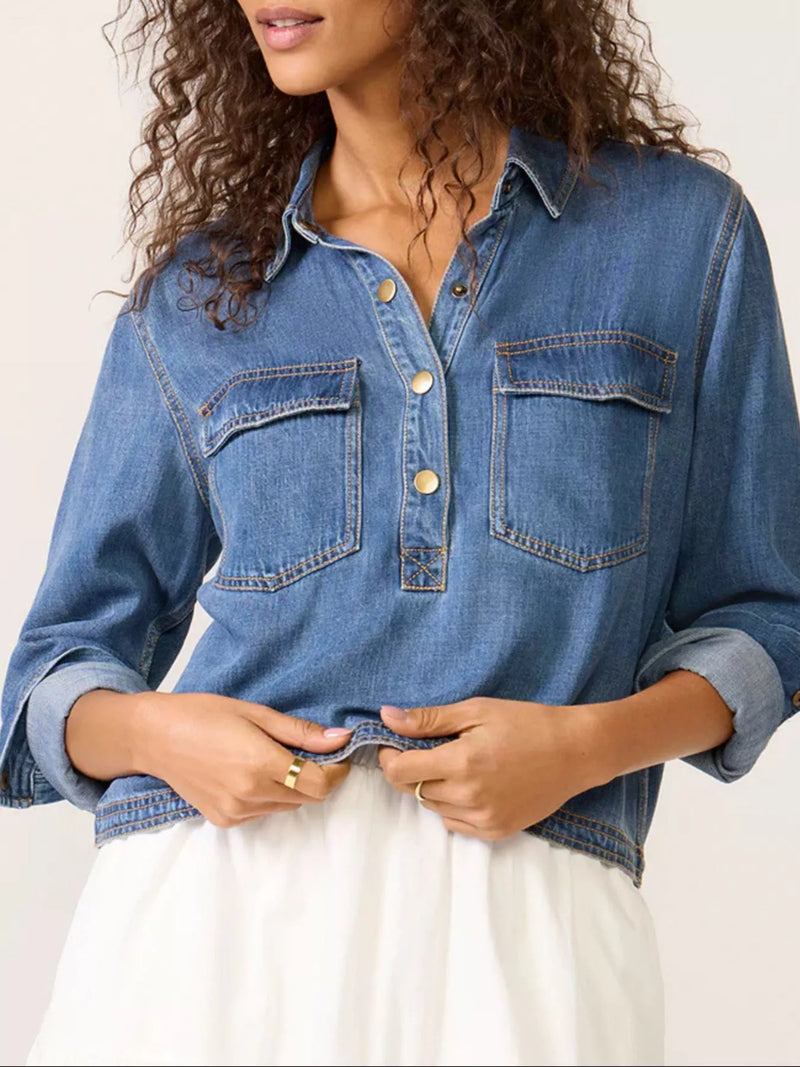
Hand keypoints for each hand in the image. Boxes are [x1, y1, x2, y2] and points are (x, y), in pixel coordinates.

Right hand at [122, 691, 352, 827]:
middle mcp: (249, 794)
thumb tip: (340, 739)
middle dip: (317, 777)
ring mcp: (235, 811)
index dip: (336, 772)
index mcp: (260, 764)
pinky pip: (263, 812)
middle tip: (309, 752)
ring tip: (275, 759)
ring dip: (293, 787)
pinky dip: (270, 796)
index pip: (319, 784)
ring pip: (287, 806)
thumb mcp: (255, 713)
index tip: (338, 756)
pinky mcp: (224, 820)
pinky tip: (252, 773)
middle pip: (307, 798)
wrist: (153, 736)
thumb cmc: (203, 714)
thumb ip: (299, 731)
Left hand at [376, 697, 604, 839]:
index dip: (390, 757)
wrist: (576, 752)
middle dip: (410, 770)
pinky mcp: (496, 831)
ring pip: (433, 807)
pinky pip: (454, 823)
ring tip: (456, 764)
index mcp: (461, 763)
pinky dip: (452, 806)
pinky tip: (470, 785)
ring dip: (432, 787)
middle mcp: (468, 797)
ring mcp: (483, 819)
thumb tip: (387, 717)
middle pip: (413, 790)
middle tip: (427, 750)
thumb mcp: (476, 710)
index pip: (400, 772)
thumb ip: (429, 719)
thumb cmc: (527, 723)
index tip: (395, 743)